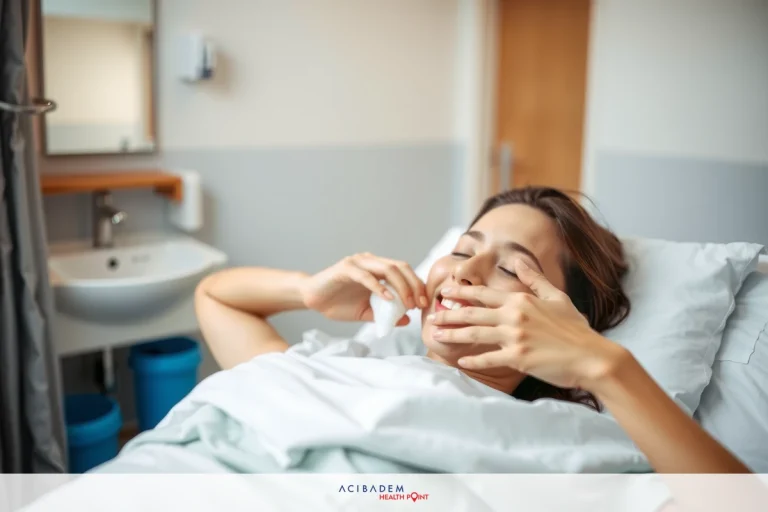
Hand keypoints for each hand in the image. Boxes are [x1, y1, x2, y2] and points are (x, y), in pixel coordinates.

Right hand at [300, 253, 427, 322]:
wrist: (313, 299)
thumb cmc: (339, 304)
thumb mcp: (366, 313)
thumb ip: (385, 315)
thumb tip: (407, 320)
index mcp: (378, 269)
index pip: (405, 271)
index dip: (417, 285)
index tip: (423, 304)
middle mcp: (371, 261)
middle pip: (400, 267)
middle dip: (414, 285)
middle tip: (418, 304)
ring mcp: (358, 262)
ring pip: (387, 268)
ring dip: (401, 286)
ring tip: (406, 303)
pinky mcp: (345, 268)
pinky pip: (366, 276)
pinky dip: (379, 287)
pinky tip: (387, 299)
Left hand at [428, 260, 625, 390]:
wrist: (592, 357)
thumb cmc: (576, 328)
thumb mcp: (557, 297)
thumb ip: (535, 279)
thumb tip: (519, 259)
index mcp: (521, 300)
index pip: (484, 294)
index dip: (462, 292)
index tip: (445, 291)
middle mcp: (514, 316)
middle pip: (472, 314)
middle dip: (449, 314)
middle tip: (431, 316)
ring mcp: (515, 337)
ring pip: (475, 335)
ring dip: (453, 335)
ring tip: (436, 335)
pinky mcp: (518, 359)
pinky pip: (489, 358)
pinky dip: (473, 361)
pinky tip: (460, 362)